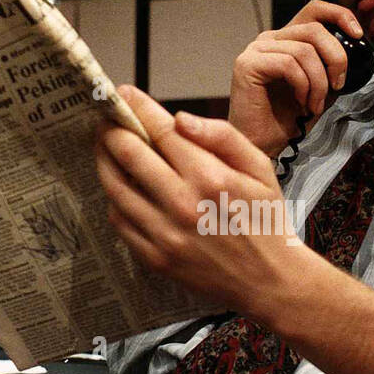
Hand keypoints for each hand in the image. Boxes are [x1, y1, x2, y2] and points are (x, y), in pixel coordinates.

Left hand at [95, 86, 306, 319]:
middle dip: (111, 128)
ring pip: (115, 186)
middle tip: (107, 117)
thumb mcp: (259, 168)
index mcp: (210, 176)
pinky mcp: (155, 258)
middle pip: (128, 153)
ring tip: (105, 147)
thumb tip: (179, 118)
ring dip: (104, 160)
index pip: (160, 131)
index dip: (138, 107)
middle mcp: (182, 204)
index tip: (124, 93)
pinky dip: (115, 199)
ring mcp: (165, 234)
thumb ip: (222, 136)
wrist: (269, 281)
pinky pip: (120, 221)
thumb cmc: (266, 219)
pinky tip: (121, 187)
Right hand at [228, 0, 366, 155]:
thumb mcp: (320, 86)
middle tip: (338, 85)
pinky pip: (287, 64)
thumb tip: (354, 45)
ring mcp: (256, 50)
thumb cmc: (288, 119)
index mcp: (286, 39)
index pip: (315, 10)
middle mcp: (269, 39)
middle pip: (314, 29)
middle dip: (336, 58)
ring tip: (315, 104)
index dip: (340, 16)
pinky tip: (301, 103)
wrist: (264, 145)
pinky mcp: (247, 64)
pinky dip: (302, 86)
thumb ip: (330, 64)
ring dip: (318, 82)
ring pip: (304, 50)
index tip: (358, 36)